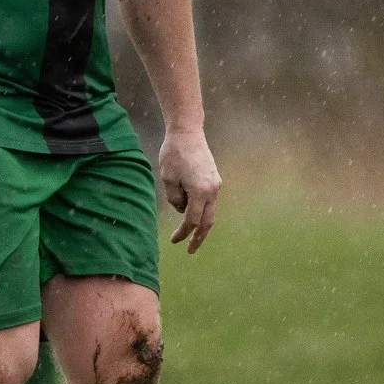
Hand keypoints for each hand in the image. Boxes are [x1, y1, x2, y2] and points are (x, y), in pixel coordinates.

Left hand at [157, 129, 220, 250]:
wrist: (188, 132)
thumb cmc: (174, 154)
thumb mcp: (167, 179)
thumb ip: (174, 199)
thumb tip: (182, 210)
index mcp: (200, 191)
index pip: (192, 220)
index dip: (183, 233)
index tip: (174, 241)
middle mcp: (212, 190)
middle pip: (208, 221)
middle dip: (199, 237)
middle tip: (190, 250)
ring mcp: (216, 184)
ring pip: (210, 211)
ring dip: (200, 224)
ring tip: (189, 235)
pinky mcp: (214, 179)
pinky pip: (209, 200)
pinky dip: (201, 210)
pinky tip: (191, 213)